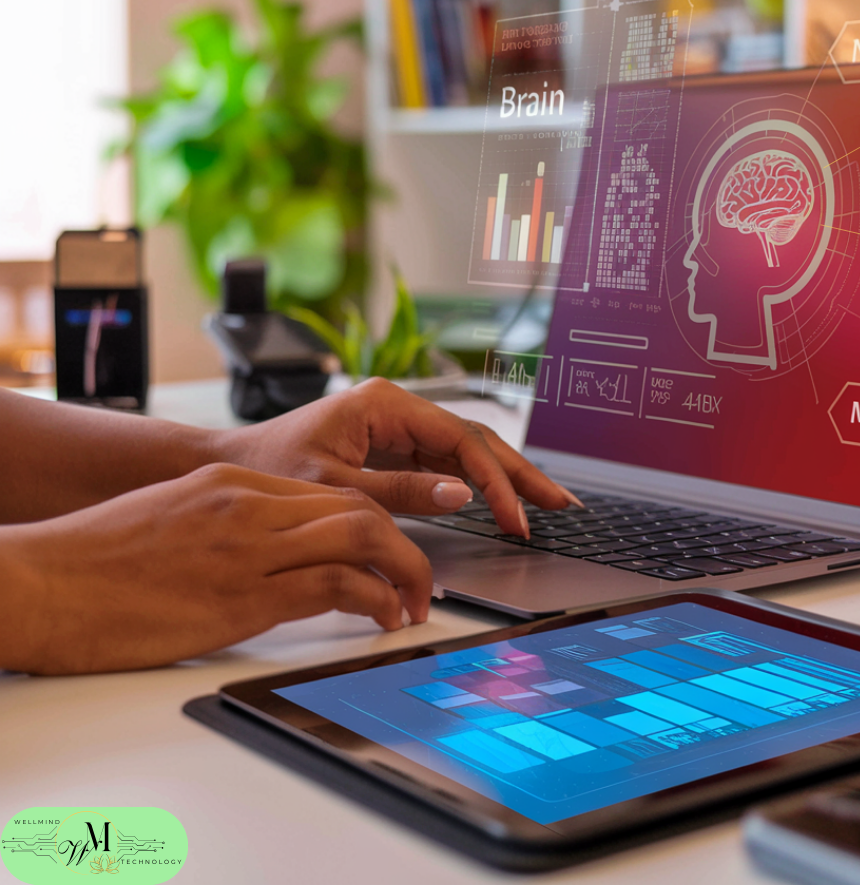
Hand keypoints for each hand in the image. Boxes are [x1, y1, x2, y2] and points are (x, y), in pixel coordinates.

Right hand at [0, 463, 430, 674]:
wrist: (40, 580)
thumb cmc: (94, 560)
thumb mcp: (173, 520)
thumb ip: (230, 525)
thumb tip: (274, 552)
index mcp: (232, 484)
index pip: (332, 493)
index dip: (375, 523)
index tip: (391, 552)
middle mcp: (249, 505)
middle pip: (359, 506)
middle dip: (404, 545)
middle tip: (419, 582)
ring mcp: (248, 546)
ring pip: (361, 534)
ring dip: (403, 571)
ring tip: (415, 604)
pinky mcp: (241, 595)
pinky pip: (334, 584)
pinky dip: (373, 599)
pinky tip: (382, 618)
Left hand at [214, 378, 579, 536]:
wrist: (232, 468)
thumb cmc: (270, 471)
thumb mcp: (335, 489)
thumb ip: (399, 492)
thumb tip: (460, 495)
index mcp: (384, 404)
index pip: (459, 442)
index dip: (494, 482)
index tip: (515, 520)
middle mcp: (396, 408)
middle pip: (474, 440)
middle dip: (518, 474)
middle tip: (562, 504)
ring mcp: (397, 426)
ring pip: (465, 452)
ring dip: (505, 480)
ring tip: (546, 504)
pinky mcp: (393, 446)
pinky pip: (445, 464)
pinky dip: (476, 485)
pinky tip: (502, 502)